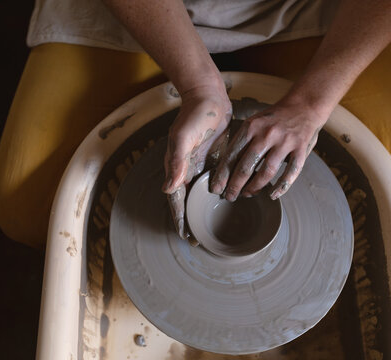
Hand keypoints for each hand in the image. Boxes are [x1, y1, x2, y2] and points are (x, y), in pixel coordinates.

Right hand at [163, 85, 231, 238]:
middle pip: (186, 201)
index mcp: (176, 167)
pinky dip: (213, 195)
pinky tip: (223, 203)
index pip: (175, 200)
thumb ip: (176, 163)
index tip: (185, 236)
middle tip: (198, 239)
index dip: (179, 219)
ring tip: (208, 226)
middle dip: (189, 220)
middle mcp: (186, 169)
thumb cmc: (194, 115)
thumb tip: (167, 189)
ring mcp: (199, 165)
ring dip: (201, 210)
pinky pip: (211, 182)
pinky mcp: (212, 159)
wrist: (209, 97)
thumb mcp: (183, 138)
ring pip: (198, 194)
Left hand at [210, 97, 327, 201]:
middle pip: (247, 166)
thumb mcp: (254, 123)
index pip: (232, 155)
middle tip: (229, 197)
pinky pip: (291, 172)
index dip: (223, 174)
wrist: (303, 105)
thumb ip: (242, 142)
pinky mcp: (300, 149)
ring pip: (267, 171)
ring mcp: (285, 142)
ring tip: (247, 195)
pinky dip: (281, 186)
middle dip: (235, 185)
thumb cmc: (274, 118)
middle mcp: (267, 134)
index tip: (216, 188)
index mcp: (251, 127)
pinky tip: (272, 195)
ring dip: (255, 187)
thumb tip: (226, 168)